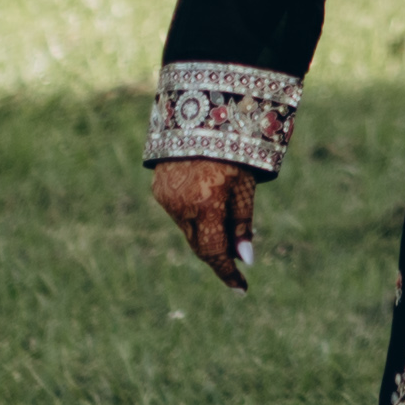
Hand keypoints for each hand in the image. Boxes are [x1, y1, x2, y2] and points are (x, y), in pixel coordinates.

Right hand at [153, 157, 257, 290]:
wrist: (201, 115)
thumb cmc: (234, 149)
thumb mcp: (245, 184)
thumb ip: (242, 223)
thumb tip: (245, 259)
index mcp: (206, 204)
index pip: (214, 252)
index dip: (227, 272)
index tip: (241, 289)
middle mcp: (181, 205)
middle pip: (200, 244)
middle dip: (219, 254)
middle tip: (238, 261)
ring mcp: (166, 198)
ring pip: (189, 229)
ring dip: (207, 232)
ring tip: (227, 219)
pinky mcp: (159, 189)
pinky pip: (179, 212)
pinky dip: (195, 215)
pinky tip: (209, 203)